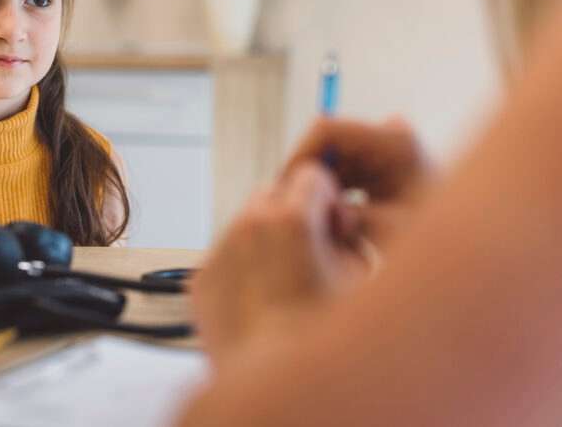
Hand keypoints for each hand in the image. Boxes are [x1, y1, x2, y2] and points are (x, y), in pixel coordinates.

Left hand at [189, 162, 370, 368]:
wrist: (277, 387)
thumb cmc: (327, 337)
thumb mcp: (359, 277)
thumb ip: (349, 234)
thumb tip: (336, 220)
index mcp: (292, 219)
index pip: (312, 174)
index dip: (328, 198)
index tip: (334, 222)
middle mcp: (249, 227)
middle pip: (273, 193)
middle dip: (293, 212)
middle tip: (310, 251)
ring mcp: (220, 252)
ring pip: (245, 226)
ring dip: (265, 240)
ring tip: (286, 284)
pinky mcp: (202, 281)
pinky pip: (224, 259)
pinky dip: (242, 271)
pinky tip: (262, 303)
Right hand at [282, 116, 429, 247]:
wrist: (466, 241)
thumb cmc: (434, 235)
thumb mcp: (388, 230)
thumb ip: (349, 215)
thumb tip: (313, 203)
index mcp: (395, 142)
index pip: (326, 130)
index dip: (299, 155)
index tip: (287, 189)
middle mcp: (388, 138)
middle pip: (326, 145)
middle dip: (310, 177)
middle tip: (301, 214)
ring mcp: (383, 150)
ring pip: (330, 161)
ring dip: (322, 189)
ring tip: (327, 225)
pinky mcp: (378, 164)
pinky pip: (341, 172)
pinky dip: (334, 194)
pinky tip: (341, 223)